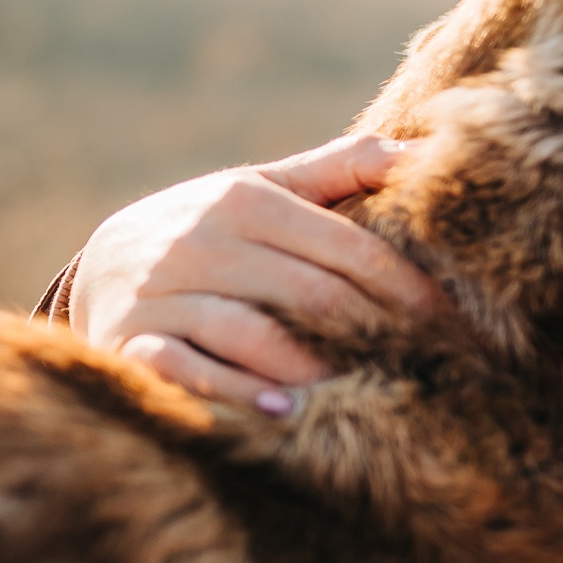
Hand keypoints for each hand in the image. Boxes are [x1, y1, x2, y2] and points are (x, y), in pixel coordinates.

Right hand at [70, 135, 448, 413]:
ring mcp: (161, 295)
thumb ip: (342, 167)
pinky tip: (282, 412)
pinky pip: (186, 370)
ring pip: (254, 334)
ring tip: (373, 395)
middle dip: (382, 335)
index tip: (460, 326)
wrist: (101, 266)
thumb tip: (426, 150)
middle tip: (437, 373)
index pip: (353, 251)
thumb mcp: (267, 187)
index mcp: (248, 199)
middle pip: (315, 296)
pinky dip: (234, 390)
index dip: (414, 292)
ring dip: (317, 368)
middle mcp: (202, 243)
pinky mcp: (128, 344)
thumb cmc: (213, 228)